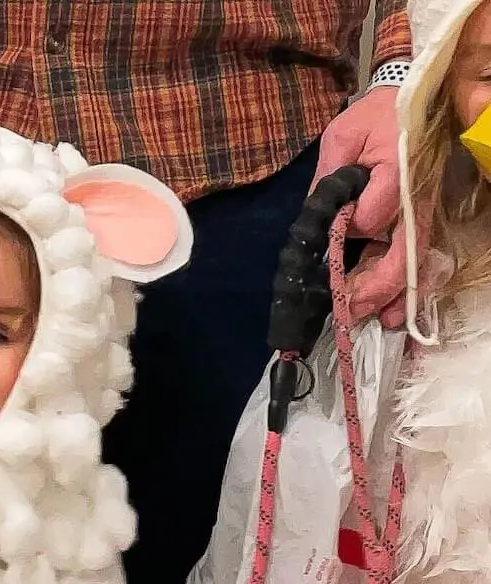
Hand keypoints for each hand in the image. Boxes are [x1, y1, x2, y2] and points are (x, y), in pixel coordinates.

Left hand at [314, 85, 411, 326]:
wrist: (413, 104)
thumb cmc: (375, 119)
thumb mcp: (343, 136)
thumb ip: (329, 176)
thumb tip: (322, 218)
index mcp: (398, 173)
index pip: (372, 217)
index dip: (351, 228)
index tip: (335, 227)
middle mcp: (416, 200)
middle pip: (402, 254)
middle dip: (374, 287)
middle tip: (347, 309)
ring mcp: (422, 215)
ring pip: (411, 265)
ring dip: (391, 297)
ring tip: (372, 320)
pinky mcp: (420, 224)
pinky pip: (414, 263)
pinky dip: (401, 291)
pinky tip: (389, 314)